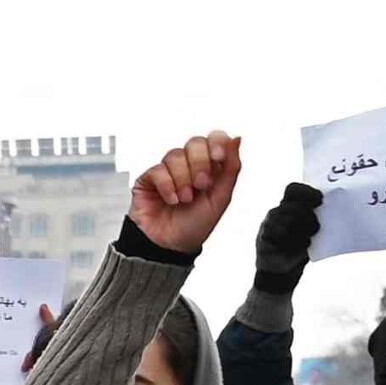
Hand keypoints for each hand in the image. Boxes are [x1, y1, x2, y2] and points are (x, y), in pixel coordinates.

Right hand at [128, 134, 242, 258]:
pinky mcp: (148, 179)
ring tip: (185, 199)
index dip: (217, 142)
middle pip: (195, 143)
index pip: (214, 138)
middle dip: (200, 164)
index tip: (219, 157)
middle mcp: (189, 165)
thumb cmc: (196, 225)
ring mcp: (168, 171)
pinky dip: (167, 186)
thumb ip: (231, 167)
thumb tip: (237, 138)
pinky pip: (158, 170)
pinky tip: (171, 200)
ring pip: (175, 155)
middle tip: (201, 185)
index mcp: (210, 167)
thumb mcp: (221, 197)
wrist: (170, 246)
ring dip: (183, 179)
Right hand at [251, 180, 326, 296]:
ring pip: (287, 219)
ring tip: (309, 240)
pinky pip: (279, 234)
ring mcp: (267, 224)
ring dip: (302, 230)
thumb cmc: (299, 250)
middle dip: (307, 216)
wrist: (282, 274)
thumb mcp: (311, 231)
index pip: (293, 189)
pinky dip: (294, 242)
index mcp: (288, 206)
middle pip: (293, 205)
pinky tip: (300, 248)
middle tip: (316, 227)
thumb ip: (316, 219)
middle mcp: (276, 213)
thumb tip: (332, 211)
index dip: (307, 192)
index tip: (320, 200)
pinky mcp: (262, 238)